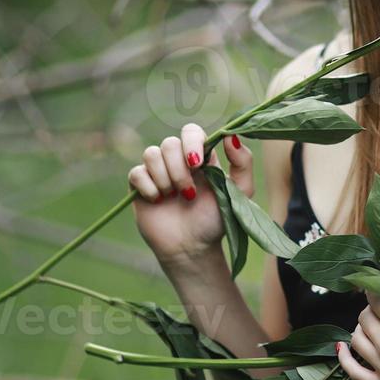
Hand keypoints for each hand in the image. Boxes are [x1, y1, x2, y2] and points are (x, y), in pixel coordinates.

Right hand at [128, 123, 253, 263]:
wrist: (192, 248)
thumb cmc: (216, 221)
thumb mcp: (239, 193)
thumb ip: (243, 163)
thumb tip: (231, 135)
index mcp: (201, 158)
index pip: (191, 131)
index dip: (191, 142)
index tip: (197, 164)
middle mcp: (177, 161)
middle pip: (169, 143)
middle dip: (178, 168)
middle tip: (189, 192)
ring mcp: (158, 172)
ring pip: (151, 153)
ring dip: (164, 177)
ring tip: (175, 197)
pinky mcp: (140, 186)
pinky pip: (136, 172)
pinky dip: (148, 186)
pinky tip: (158, 201)